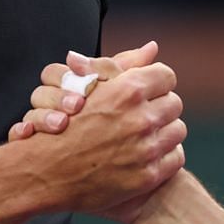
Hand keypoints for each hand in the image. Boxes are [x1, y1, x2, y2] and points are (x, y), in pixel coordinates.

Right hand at [5, 42, 186, 216]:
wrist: (46, 173)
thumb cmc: (65, 125)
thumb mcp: (89, 86)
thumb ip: (123, 64)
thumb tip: (153, 47)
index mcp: (128, 91)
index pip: (166, 76)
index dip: (154, 83)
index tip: (145, 92)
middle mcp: (141, 119)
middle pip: (174, 103)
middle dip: (160, 107)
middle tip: (143, 115)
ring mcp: (146, 149)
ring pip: (178, 130)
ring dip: (163, 131)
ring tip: (143, 135)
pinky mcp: (149, 176)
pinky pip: (176, 157)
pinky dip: (163, 155)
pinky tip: (145, 155)